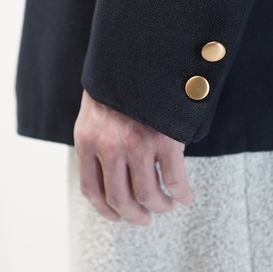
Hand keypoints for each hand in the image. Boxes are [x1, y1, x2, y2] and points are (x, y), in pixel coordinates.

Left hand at [73, 89, 192, 224]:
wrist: (141, 53)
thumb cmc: (119, 82)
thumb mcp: (96, 110)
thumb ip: (98, 139)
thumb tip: (109, 169)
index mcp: (87, 140)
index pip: (92, 189)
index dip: (106, 210)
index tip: (118, 216)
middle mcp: (109, 147)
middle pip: (120, 200)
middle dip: (134, 215)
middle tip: (145, 219)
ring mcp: (137, 144)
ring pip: (148, 195)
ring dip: (159, 206)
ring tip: (166, 206)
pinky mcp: (164, 140)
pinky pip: (175, 178)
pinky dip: (182, 193)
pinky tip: (185, 196)